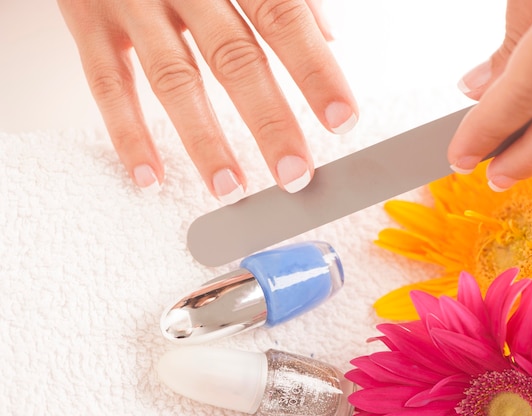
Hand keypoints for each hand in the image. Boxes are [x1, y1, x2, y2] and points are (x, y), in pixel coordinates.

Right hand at [57, 0, 357, 201]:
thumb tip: (325, 38)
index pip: (284, 17)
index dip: (315, 70)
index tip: (341, 118)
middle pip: (233, 57)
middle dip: (268, 121)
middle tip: (293, 171)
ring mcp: (131, 1)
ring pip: (173, 78)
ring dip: (203, 140)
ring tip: (230, 186)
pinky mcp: (89, 21)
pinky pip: (106, 83)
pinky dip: (128, 133)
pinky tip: (151, 174)